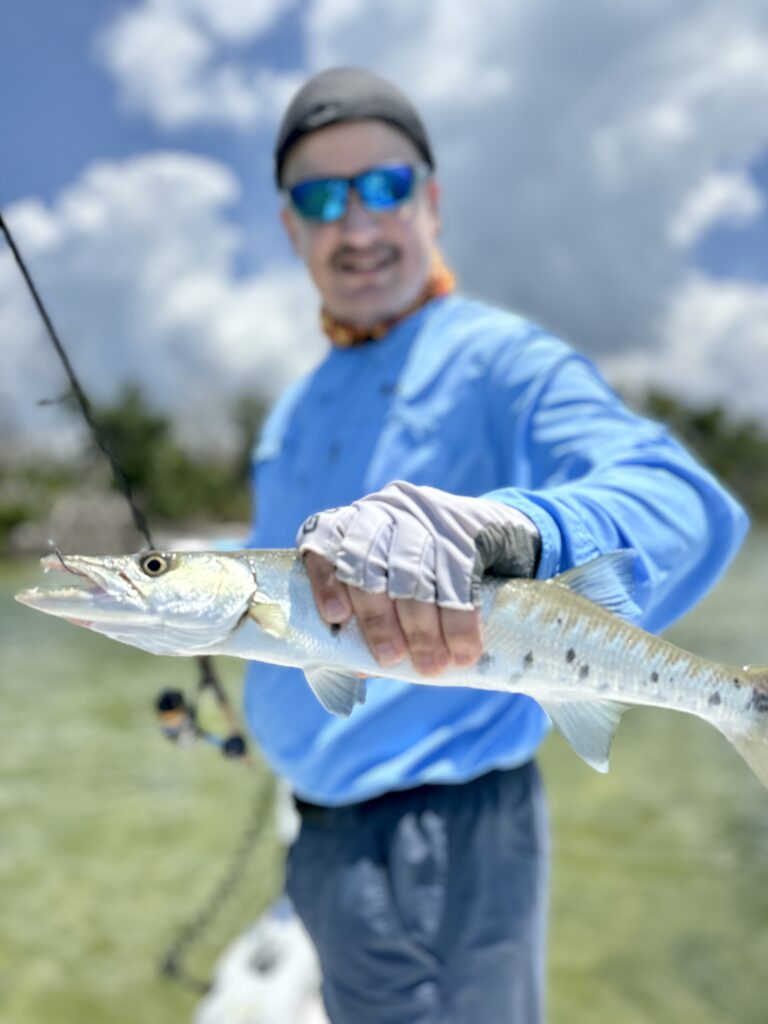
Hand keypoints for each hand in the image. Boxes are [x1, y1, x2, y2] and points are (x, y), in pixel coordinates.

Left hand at [297, 481, 540, 674]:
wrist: (500, 532)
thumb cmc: (433, 570)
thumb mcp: (398, 583)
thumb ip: (374, 618)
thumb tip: (354, 666)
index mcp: (359, 521)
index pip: (328, 540)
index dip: (328, 579)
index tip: (336, 618)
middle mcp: (389, 509)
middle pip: (372, 565)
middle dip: (380, 619)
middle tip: (391, 658)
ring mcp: (428, 514)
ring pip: (414, 574)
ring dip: (422, 627)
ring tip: (431, 664)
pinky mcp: (467, 525)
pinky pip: (460, 576)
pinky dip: (461, 620)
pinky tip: (464, 649)